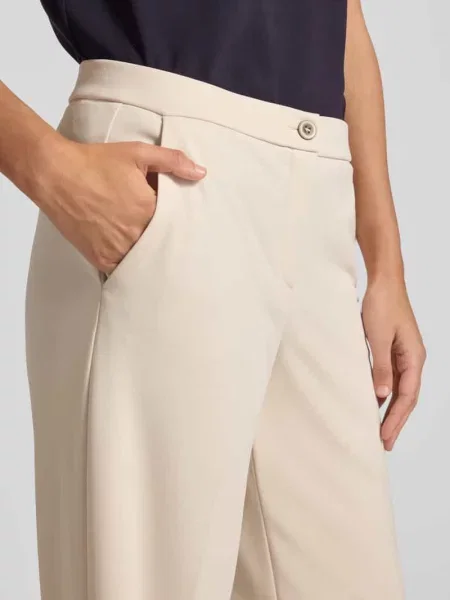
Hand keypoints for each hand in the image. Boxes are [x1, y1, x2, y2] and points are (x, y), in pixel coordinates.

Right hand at [33, 136, 206, 274]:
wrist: (55, 174)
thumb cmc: (95, 162)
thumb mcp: (138, 154)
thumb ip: (173, 161)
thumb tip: (201, 173)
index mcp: (149, 210)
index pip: (175, 225)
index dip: (178, 225)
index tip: (182, 226)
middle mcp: (136, 233)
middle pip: (160, 244)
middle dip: (165, 242)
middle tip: (174, 245)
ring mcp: (118, 248)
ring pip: (144, 260)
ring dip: (149, 257)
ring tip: (155, 255)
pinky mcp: (101, 258)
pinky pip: (123, 270)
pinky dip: (129, 267)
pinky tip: (135, 263)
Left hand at [361, 278, 425, 450]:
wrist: (383, 282)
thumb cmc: (382, 305)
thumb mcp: (378, 338)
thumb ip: (380, 366)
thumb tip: (382, 396)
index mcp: (414, 358)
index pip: (407, 396)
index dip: (396, 419)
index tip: (384, 437)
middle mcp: (412, 359)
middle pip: (406, 397)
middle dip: (396, 421)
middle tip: (384, 443)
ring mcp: (403, 354)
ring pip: (399, 389)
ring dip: (391, 410)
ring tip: (381, 430)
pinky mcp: (392, 349)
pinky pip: (391, 377)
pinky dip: (384, 393)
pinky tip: (375, 402)